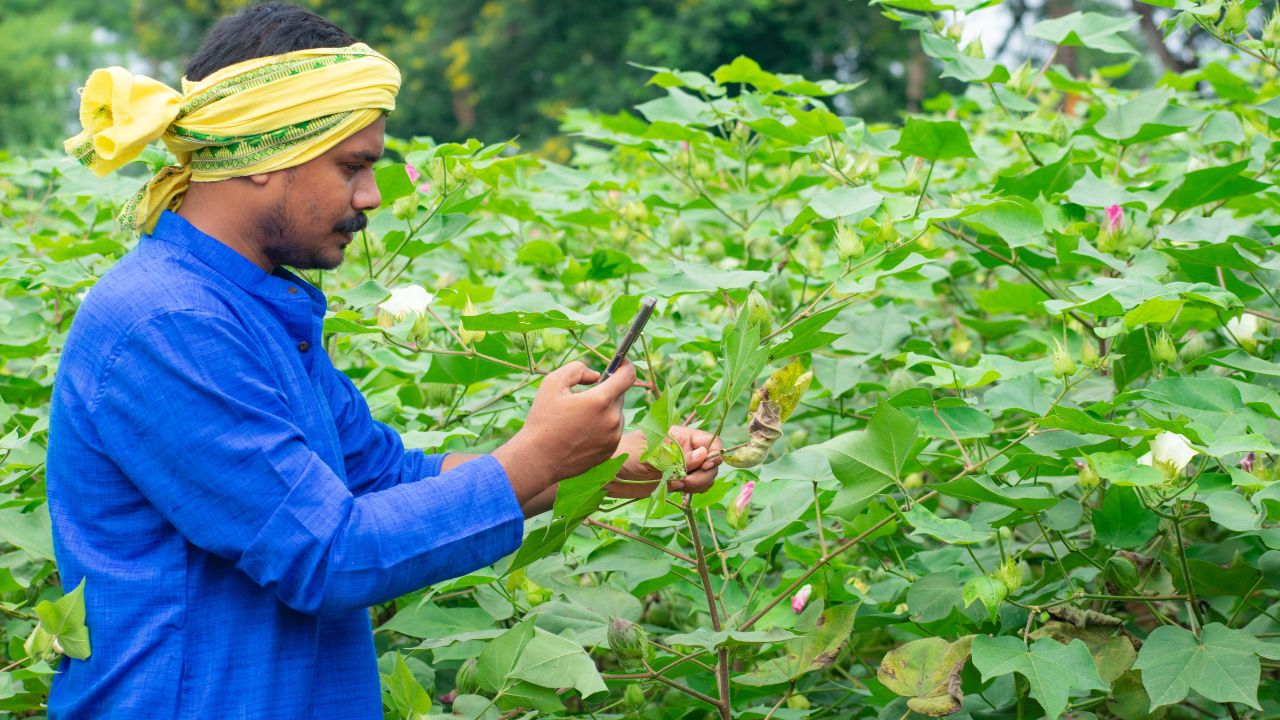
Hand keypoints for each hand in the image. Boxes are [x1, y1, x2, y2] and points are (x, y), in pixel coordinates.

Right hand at [493, 359, 635, 502]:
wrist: (538, 459)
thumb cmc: (543, 419)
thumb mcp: (553, 383)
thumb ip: (577, 369)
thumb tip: (596, 375)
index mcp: (601, 400)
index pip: (628, 376)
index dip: (626, 365)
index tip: (620, 363)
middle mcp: (612, 419)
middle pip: (620, 395)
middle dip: (606, 391)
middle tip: (584, 397)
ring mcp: (613, 437)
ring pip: (616, 413)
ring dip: (604, 410)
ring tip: (579, 418)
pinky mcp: (610, 451)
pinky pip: (613, 431)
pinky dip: (603, 426)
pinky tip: (581, 432)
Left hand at [605, 426, 723, 498]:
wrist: (608, 473)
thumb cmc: (626, 454)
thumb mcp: (653, 454)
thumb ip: (679, 456)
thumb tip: (704, 455)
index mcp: (682, 436)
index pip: (711, 441)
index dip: (713, 454)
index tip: (703, 465)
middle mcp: (685, 451)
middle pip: (712, 462)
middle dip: (704, 473)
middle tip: (685, 481)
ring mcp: (682, 467)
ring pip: (706, 476)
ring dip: (699, 483)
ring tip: (679, 485)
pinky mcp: (676, 482)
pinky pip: (695, 487)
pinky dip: (693, 490)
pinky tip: (677, 489)